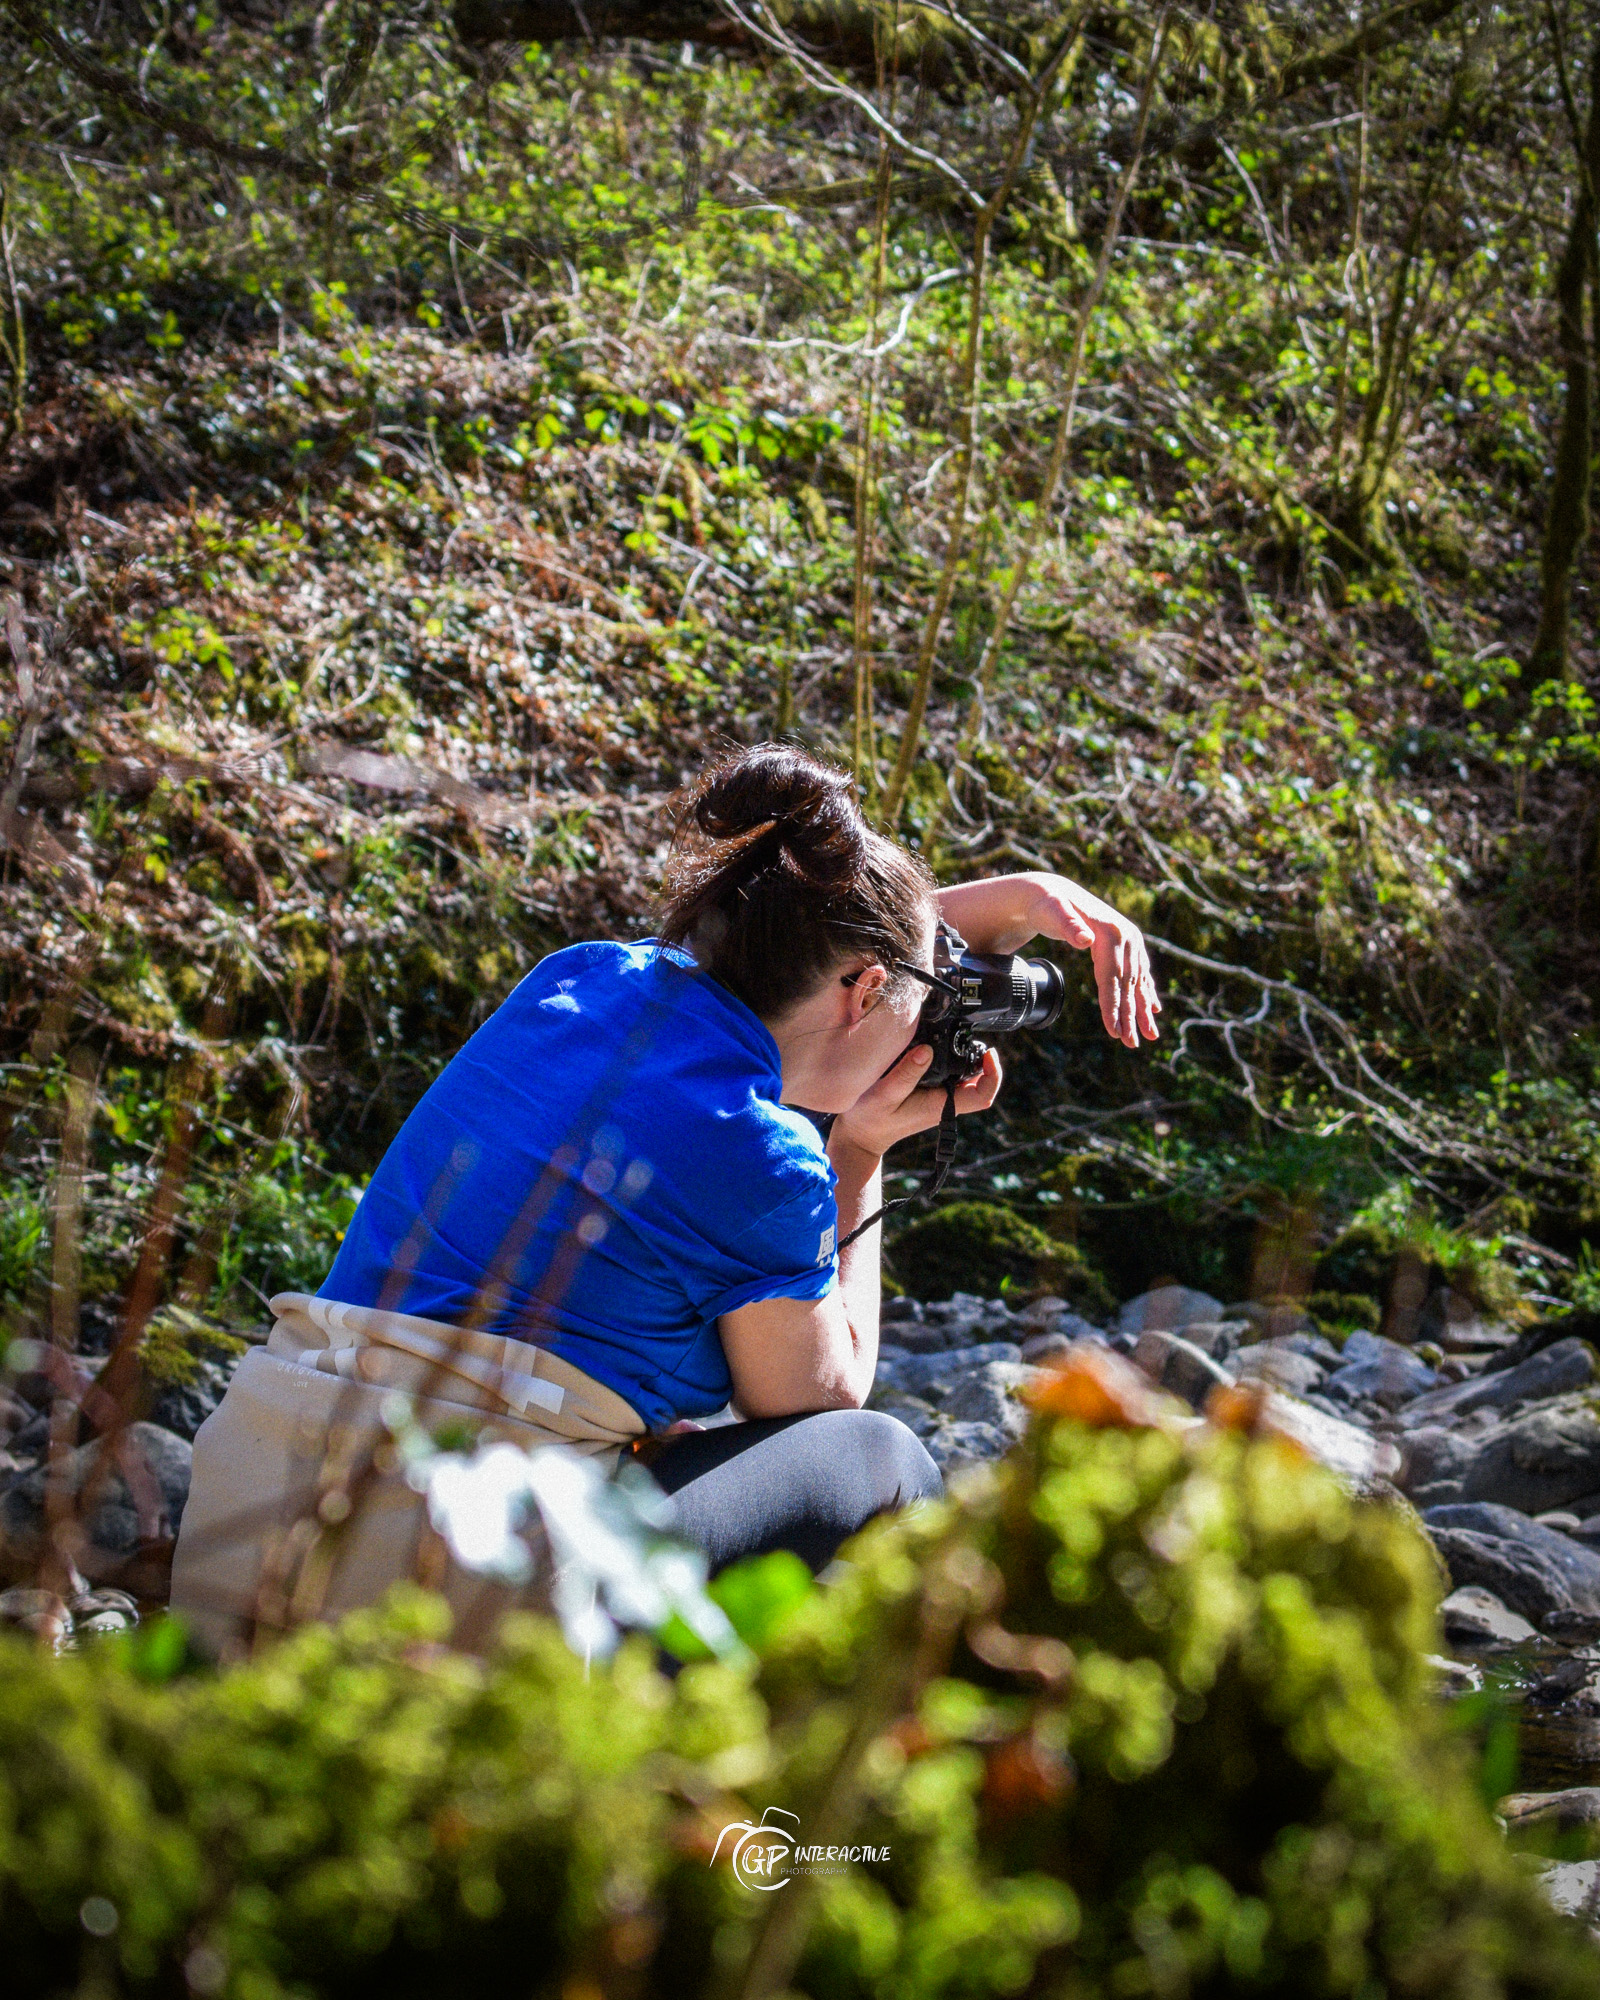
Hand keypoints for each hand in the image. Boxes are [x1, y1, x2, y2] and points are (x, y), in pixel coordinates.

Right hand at [831, 1042, 1002, 1160]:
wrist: (859, 1136)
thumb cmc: (869, 1120)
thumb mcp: (884, 1095)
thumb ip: (906, 1074)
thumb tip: (928, 1050)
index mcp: (940, 1105)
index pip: (981, 1096)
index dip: (993, 1075)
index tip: (989, 1053)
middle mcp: (944, 1103)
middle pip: (977, 1083)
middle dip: (980, 1059)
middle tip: (970, 1035)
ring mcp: (938, 1099)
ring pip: (964, 1078)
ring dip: (964, 1057)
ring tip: (954, 1035)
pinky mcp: (928, 1093)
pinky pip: (947, 1075)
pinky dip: (948, 1060)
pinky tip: (934, 1045)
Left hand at [1027, 876, 1160, 1048]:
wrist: (1053, 892)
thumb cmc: (1049, 905)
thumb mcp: (1052, 911)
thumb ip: (1068, 925)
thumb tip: (1084, 940)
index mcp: (1111, 932)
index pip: (1112, 978)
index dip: (1113, 1006)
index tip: (1113, 1032)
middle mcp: (1126, 937)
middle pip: (1127, 984)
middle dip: (1130, 1016)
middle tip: (1132, 1044)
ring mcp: (1130, 941)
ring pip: (1136, 982)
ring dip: (1141, 1011)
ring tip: (1148, 1036)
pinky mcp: (1128, 944)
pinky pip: (1139, 973)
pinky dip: (1145, 993)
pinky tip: (1152, 1010)